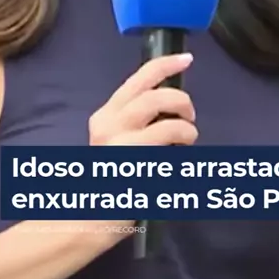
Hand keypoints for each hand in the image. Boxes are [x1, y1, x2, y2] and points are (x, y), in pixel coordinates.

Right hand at [87, 52, 196, 241]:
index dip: (165, 64)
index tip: (186, 59)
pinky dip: (183, 146)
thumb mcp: (116, 141)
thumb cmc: (109, 181)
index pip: (138, 80)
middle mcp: (110, 124)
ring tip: (187, 138)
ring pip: (167, 119)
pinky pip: (170, 144)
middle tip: (189, 116)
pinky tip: (179, 160)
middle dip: (181, 100)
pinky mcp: (136, 163)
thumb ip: (138, 121)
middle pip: (155, 95)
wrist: (88, 218)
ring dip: (185, 126)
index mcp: (106, 115)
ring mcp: (122, 144)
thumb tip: (173, 105)